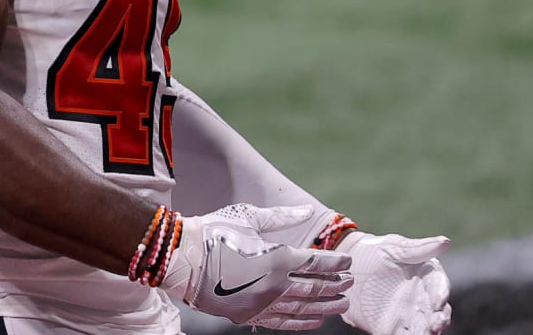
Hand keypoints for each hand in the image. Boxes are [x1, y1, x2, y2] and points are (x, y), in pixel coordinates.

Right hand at [162, 204, 352, 329]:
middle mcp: (275, 285)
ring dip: (326, 305)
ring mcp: (263, 303)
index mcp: (278, 257)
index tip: (347, 263)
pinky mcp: (249, 315)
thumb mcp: (249, 216)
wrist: (182, 257)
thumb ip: (282, 217)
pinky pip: (284, 322)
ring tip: (341, 304)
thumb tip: (307, 211)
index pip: (316, 263)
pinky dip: (303, 322)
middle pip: (315, 288)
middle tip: (350, 283)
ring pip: (304, 308)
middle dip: (335, 285)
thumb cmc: (215, 231)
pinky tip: (315, 319)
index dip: (335, 263)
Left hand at [337, 232, 451, 333]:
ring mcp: (407, 314)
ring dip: (425, 333)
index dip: (441, 294)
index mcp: (425, 277)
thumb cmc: (375, 250)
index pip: (439, 286)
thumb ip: (419, 248)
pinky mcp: (390, 327)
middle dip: (439, 320)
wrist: (348, 265)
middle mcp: (420, 299)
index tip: (439, 301)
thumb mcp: (395, 247)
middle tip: (435, 326)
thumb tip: (446, 241)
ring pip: (423, 328)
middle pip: (437, 313)